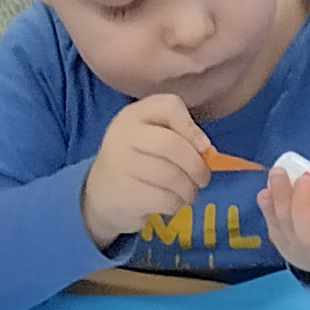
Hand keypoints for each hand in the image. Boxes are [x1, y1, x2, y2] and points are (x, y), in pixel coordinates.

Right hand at [80, 95, 218, 247]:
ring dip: (188, 189)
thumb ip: (180, 135)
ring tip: (188, 192)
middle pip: (171, 144)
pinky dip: (176, 204)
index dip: (192, 128)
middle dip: (196, 166)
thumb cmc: (139, 161)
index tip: (205, 148)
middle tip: (203, 179)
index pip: (169, 106)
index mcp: (136, 114)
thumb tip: (207, 152)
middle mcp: (124, 134)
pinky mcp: (123, 192)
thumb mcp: (154, 137)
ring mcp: (120, 163)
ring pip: (170, 176)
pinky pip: (163, 198)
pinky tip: (173, 202)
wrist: (101, 191)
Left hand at [254, 158, 309, 277]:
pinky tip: (266, 191)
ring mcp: (295, 248)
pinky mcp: (279, 240)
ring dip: (280, 198)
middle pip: (306, 237)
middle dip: (302, 206)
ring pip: (285, 227)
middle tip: (304, 180)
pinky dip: (267, 206)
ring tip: (279, 173)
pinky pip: (271, 223)